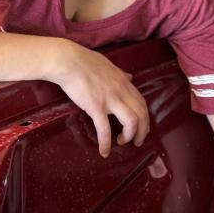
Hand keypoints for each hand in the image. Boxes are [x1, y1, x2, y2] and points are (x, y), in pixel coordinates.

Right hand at [54, 40, 149, 157]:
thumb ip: (121, 74)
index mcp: (124, 81)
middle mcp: (121, 90)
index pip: (142, 103)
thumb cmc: (84, 61)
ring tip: (122, 143)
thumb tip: (131, 77)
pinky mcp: (96, 106)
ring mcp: (110, 98)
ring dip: (129, 136)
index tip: (142, 128)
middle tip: (136, 141)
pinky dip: (106, 143)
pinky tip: (104, 151)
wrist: (68, 61)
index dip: (145, 118)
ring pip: (131, 122)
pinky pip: (105, 129)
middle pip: (142, 114)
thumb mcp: (109, 65)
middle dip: (142, 131)